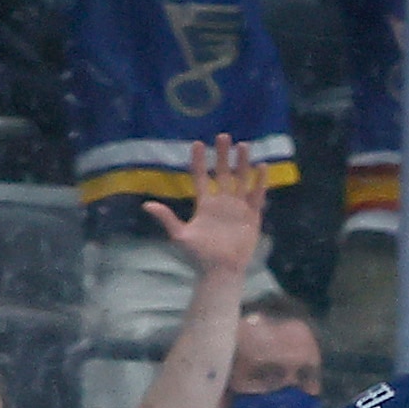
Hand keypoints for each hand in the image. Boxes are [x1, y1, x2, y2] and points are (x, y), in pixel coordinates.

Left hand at [146, 134, 270, 279]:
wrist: (221, 271)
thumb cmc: (200, 256)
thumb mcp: (180, 235)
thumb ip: (167, 218)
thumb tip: (146, 204)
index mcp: (204, 204)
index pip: (200, 177)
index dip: (199, 161)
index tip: (198, 144)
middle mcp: (221, 202)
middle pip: (222, 173)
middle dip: (223, 155)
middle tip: (223, 136)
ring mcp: (237, 208)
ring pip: (240, 180)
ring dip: (242, 163)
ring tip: (244, 145)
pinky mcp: (252, 216)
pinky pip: (256, 195)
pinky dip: (260, 181)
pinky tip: (262, 167)